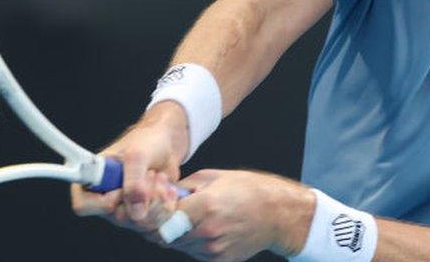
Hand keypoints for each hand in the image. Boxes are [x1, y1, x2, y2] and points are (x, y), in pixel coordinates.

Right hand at [70, 102, 189, 228]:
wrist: (166, 144)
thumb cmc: (146, 142)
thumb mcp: (137, 155)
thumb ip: (134, 181)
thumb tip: (136, 213)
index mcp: (91, 180)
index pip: (83, 206)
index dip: (105, 202)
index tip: (122, 188)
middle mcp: (104, 198)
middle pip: (119, 218)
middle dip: (143, 196)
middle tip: (150, 173)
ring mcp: (123, 208)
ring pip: (140, 223)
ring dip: (158, 199)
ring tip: (159, 177)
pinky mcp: (142, 214)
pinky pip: (156, 223)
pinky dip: (166, 206)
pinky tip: (167, 188)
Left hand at [168, 170, 315, 261]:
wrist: (277, 214)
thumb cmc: (247, 190)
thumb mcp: (212, 177)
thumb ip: (183, 187)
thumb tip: (162, 193)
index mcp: (204, 206)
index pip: (161, 219)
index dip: (153, 214)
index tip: (154, 207)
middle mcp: (207, 231)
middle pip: (164, 237)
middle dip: (160, 225)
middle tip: (167, 213)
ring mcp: (213, 249)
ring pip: (177, 246)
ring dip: (176, 234)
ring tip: (190, 218)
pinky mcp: (218, 260)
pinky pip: (193, 253)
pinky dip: (191, 242)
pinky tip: (203, 228)